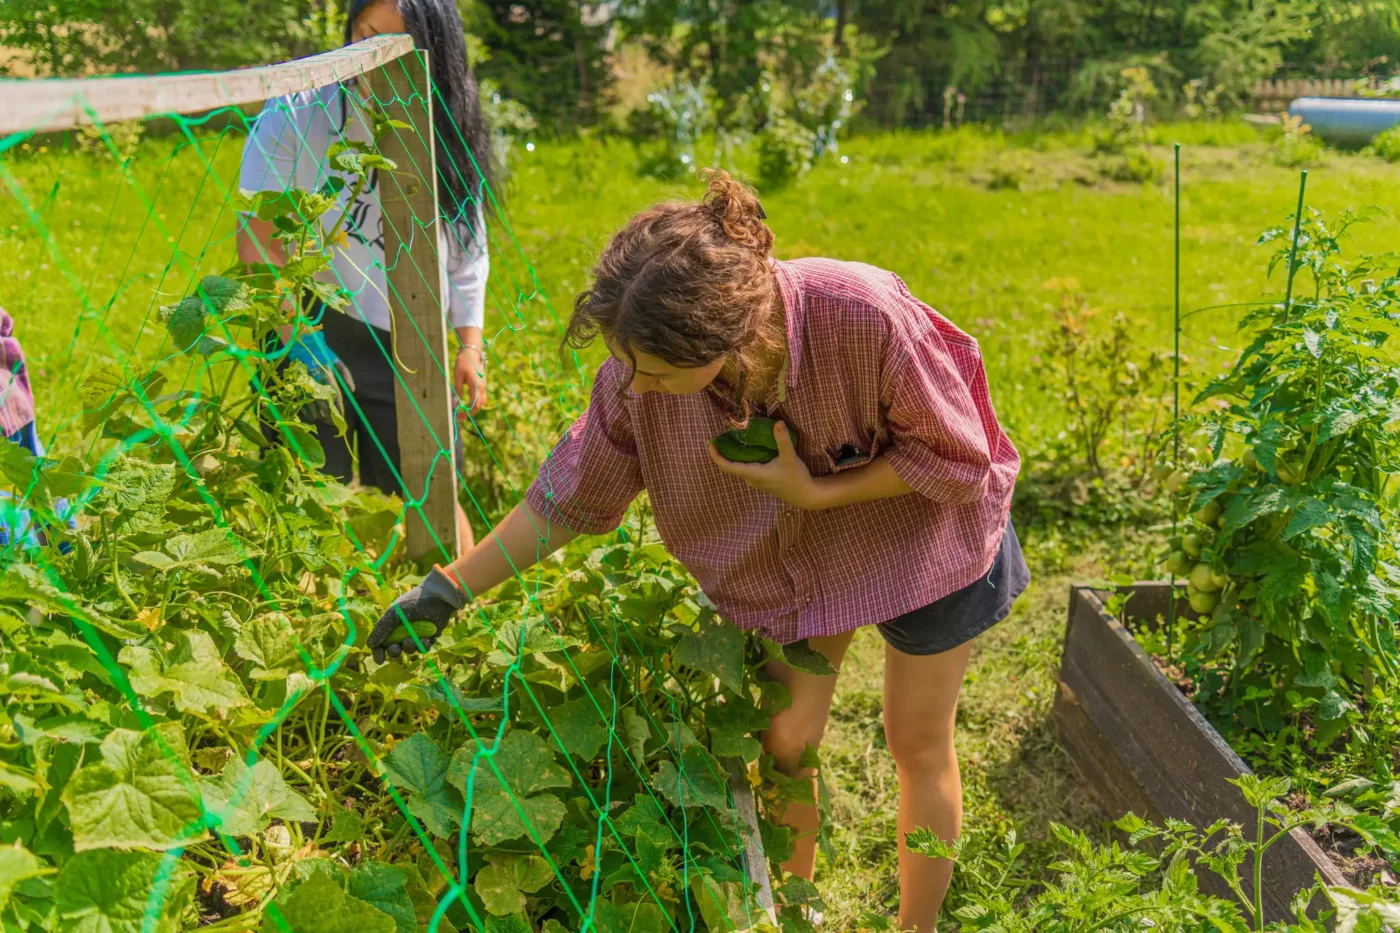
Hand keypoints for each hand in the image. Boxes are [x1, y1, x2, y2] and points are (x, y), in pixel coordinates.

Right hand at [286, 329, 354, 424]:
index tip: (341, 416)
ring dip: (317, 414)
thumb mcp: (337, 361)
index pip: (334, 394)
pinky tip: (311, 416)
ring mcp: (304, 383)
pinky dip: (306, 409)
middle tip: (332, 422)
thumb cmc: (321, 352)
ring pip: (311, 403)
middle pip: (322, 402)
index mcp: (326, 374)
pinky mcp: (296, 384)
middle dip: (328, 414)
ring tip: (322, 421)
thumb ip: (346, 375)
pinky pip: (301, 400)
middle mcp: (315, 380)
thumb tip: (352, 390)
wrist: (300, 343)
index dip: (338, 406)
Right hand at [366, 566, 469, 663]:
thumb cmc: (413, 602)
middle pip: (395, 649)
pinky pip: (423, 648)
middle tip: (396, 649)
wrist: (437, 596)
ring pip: (409, 650)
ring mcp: (416, 634)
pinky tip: (425, 640)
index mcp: (391, 624)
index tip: (380, 660)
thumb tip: (369, 645)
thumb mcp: (393, 614)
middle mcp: (402, 631)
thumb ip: (381, 628)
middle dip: (394, 651)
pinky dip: (423, 646)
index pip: (381, 642)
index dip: (379, 652)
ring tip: (411, 640)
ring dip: (409, 647)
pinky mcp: (429, 637)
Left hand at [454, 345, 486, 420]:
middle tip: (460, 417)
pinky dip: (475, 404)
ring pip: (481, 402)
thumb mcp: (457, 377)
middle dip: (470, 413)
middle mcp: (482, 387)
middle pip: (479, 405)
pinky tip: (467, 405)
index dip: (467, 412)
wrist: (471, 353)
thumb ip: (457, 391)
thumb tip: (455, 404)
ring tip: (463, 413)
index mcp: (476, 385)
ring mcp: (483, 386)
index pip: (474, 404)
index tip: (459, 416)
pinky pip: (481, 397)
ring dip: (473, 409)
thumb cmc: (463, 363)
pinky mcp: (482, 384)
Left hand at [708, 421, 823, 508]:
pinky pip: (745, 468)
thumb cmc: (796, 478)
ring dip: (732, 455)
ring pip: (738, 467)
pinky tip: (747, 447)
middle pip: (730, 466)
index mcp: (753, 474)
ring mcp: (755, 480)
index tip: (710, 444)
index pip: (727, 467)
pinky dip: (742, 458)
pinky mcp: (761, 479)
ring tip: (730, 439)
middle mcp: (751, 478)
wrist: (805, 495)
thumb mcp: (790, 458)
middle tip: (719, 436)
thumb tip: (777, 422)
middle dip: (723, 452)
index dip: (716, 456)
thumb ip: (783, 440)